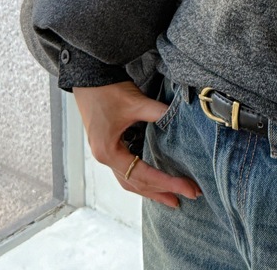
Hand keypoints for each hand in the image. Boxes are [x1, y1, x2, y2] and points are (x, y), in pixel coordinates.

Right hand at [73, 81, 201, 207]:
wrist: (88, 79)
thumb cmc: (107, 90)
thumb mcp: (135, 102)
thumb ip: (158, 113)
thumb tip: (180, 120)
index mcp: (109, 152)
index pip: (143, 174)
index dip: (167, 182)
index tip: (188, 189)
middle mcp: (105, 158)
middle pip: (136, 184)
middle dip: (161, 192)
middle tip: (187, 196)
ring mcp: (106, 154)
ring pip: (129, 181)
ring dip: (151, 190)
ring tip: (172, 197)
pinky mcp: (109, 146)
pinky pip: (126, 170)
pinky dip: (141, 178)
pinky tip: (154, 180)